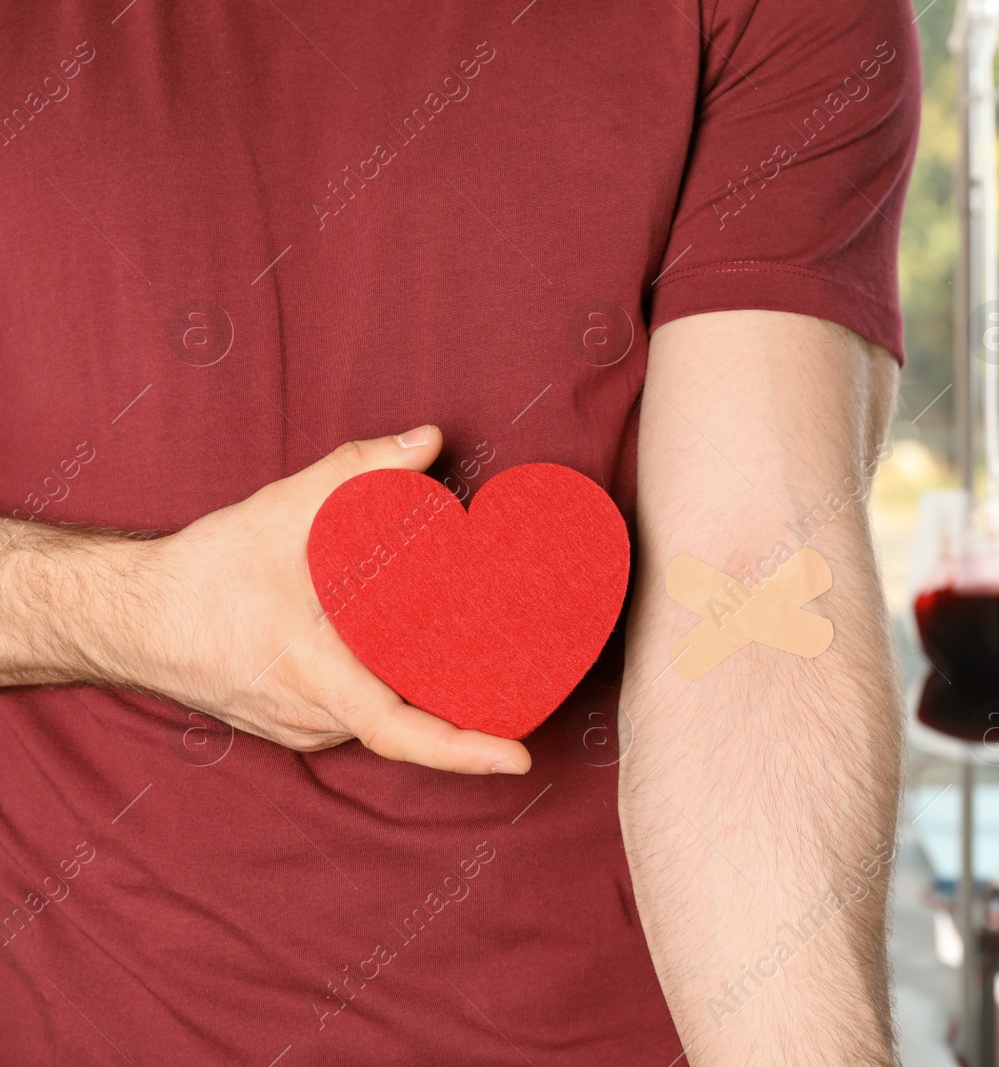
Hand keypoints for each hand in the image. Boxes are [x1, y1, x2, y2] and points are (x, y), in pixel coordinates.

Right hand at [103, 427, 531, 774]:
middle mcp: (312, 718)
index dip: (465, 750)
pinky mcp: (292, 722)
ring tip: (491, 672)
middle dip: (474, 716)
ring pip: (384, 722)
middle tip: (533, 686)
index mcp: (315, 679)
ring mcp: (301, 727)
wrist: (124, 615)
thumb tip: (429, 440)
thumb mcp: (281, 511)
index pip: (403, 733)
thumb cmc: (198, 574)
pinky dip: (397, 697)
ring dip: (432, 703)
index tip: (519, 758)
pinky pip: (360, 718)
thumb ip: (357, 469)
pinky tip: (426, 669)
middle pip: (410, 729)